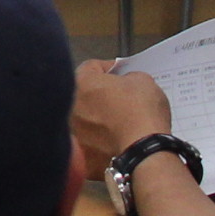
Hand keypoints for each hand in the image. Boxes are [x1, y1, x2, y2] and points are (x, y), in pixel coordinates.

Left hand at [71, 59, 175, 179]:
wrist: (142, 149)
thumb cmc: (141, 111)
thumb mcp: (143, 81)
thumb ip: (130, 77)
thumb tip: (128, 81)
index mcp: (81, 82)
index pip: (92, 66)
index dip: (110, 67)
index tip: (121, 72)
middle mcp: (71, 104)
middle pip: (85, 92)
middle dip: (101, 92)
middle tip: (119, 95)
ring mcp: (73, 129)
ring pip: (85, 116)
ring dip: (98, 115)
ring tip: (118, 118)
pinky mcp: (81, 149)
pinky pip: (90, 140)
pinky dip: (101, 138)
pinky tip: (116, 137)